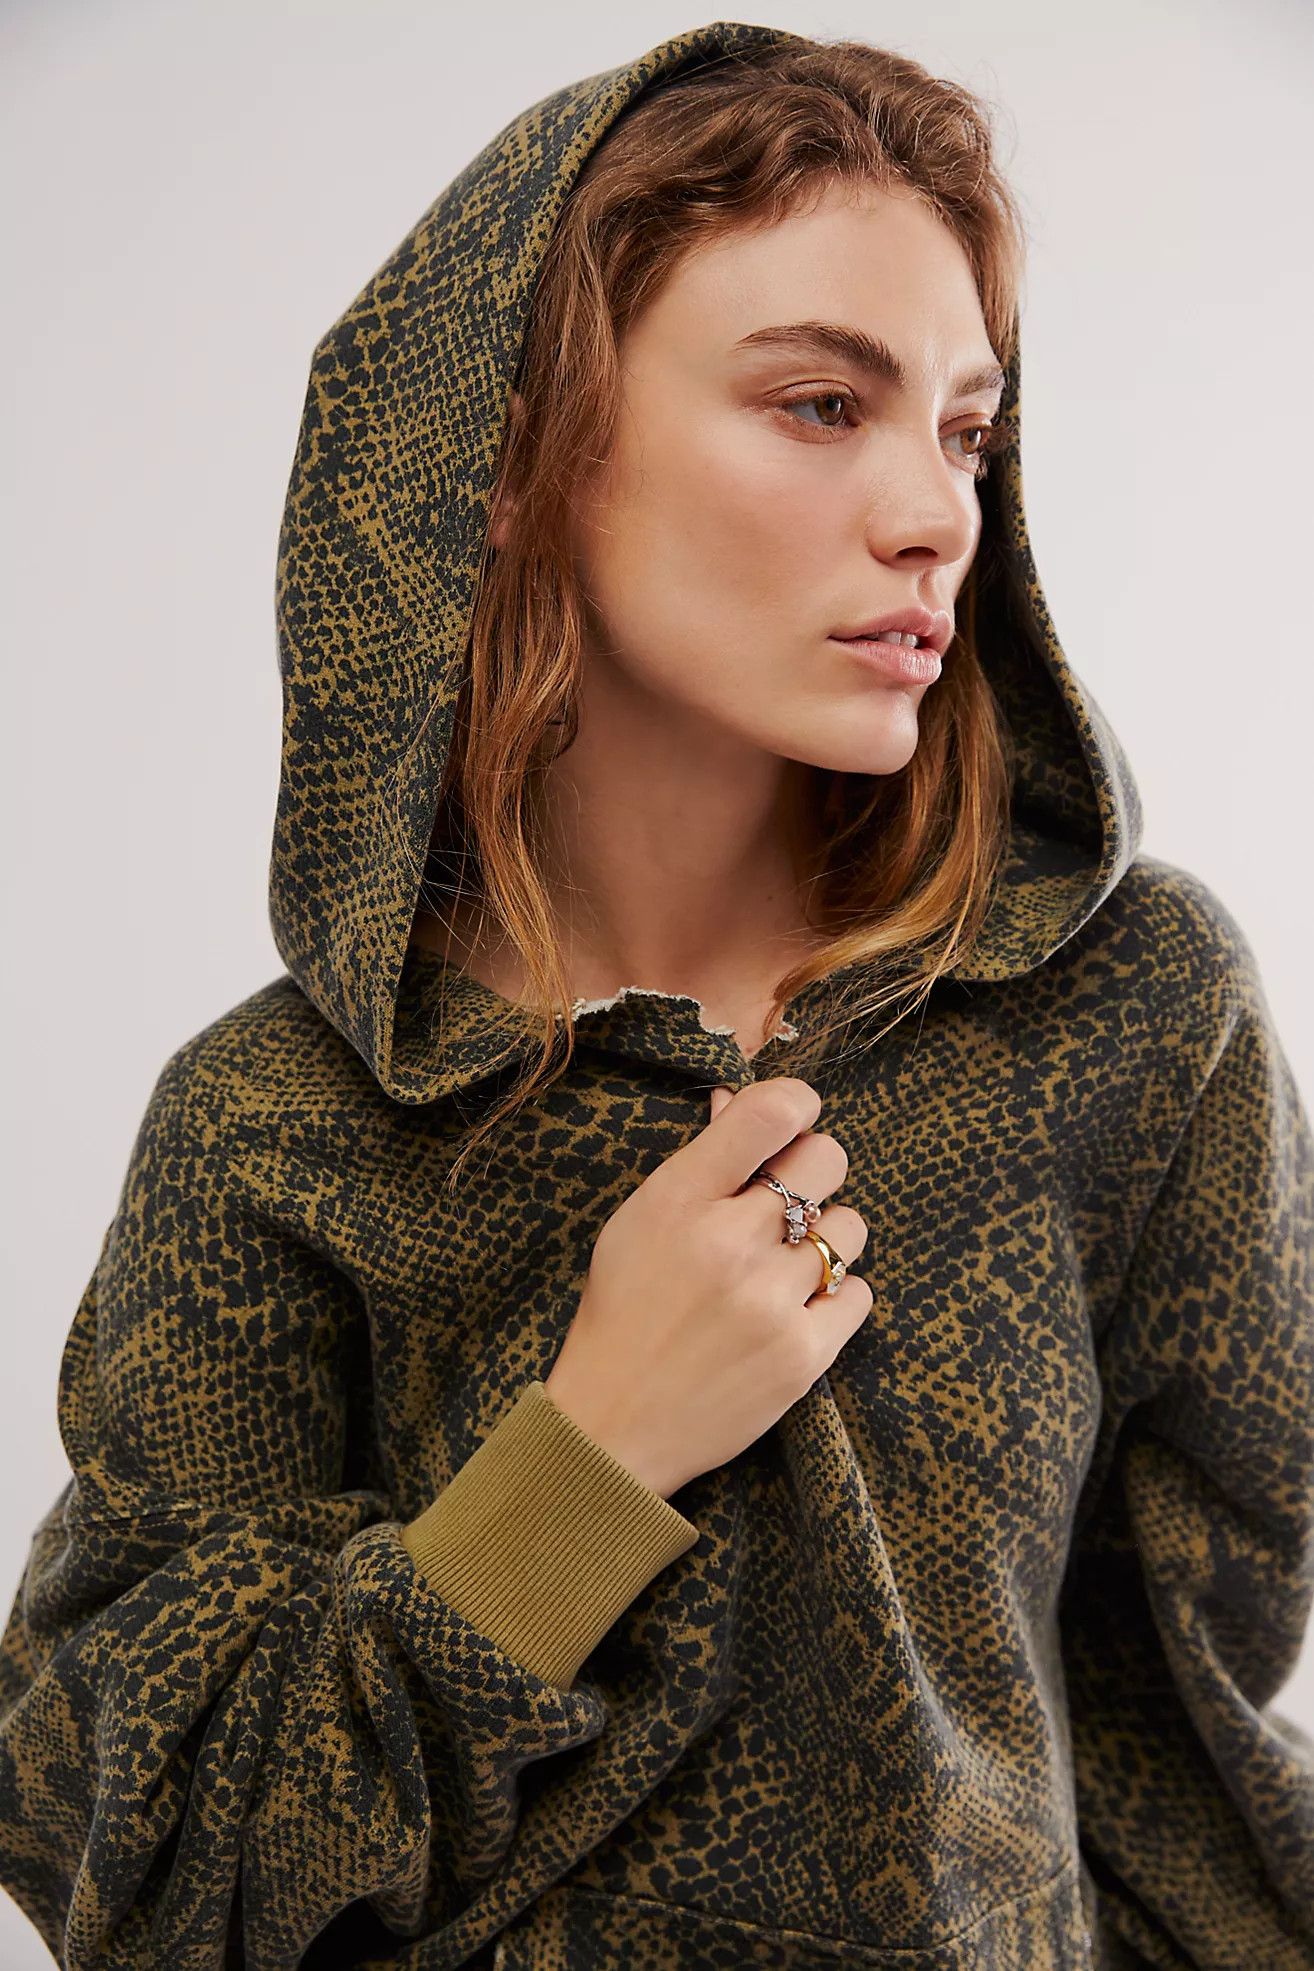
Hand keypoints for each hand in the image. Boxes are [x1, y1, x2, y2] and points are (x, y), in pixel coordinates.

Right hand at [543, 1077, 871, 1497]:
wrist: (613, 1427)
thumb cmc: (624, 1313)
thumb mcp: (641, 1222)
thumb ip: (699, 1162)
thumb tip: (738, 1100)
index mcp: (678, 1200)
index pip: (768, 1113)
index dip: (797, 1103)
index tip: (796, 1119)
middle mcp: (728, 1243)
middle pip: (826, 1160)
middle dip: (814, 1169)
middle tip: (790, 1199)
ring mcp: (769, 1302)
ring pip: (849, 1228)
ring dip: (824, 1239)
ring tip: (784, 1266)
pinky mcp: (802, 1355)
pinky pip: (859, 1294)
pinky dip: (835, 1298)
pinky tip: (795, 1310)